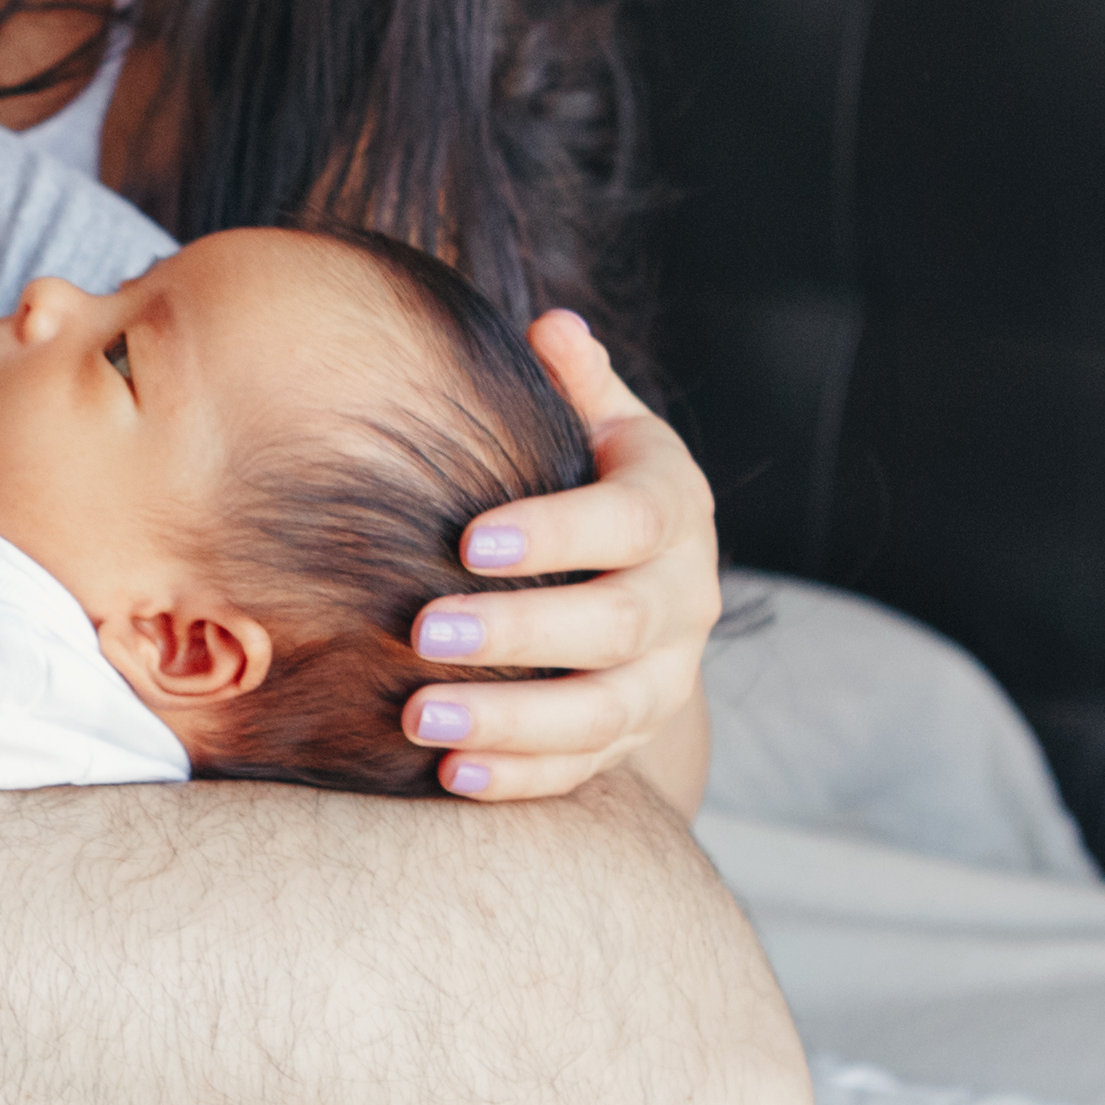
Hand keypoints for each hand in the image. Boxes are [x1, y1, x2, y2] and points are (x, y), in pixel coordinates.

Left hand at [395, 312, 723, 810]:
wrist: (647, 582)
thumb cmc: (598, 482)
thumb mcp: (602, 426)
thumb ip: (577, 383)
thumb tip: (552, 327)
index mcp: (673, 510)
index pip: (631, 522)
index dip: (557, 532)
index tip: (468, 540)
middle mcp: (686, 600)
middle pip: (617, 625)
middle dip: (519, 632)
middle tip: (421, 632)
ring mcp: (665, 678)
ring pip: (601, 712)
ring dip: (510, 721)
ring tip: (418, 720)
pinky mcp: (634, 736)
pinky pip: (583, 767)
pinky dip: (519, 777)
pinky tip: (450, 776)